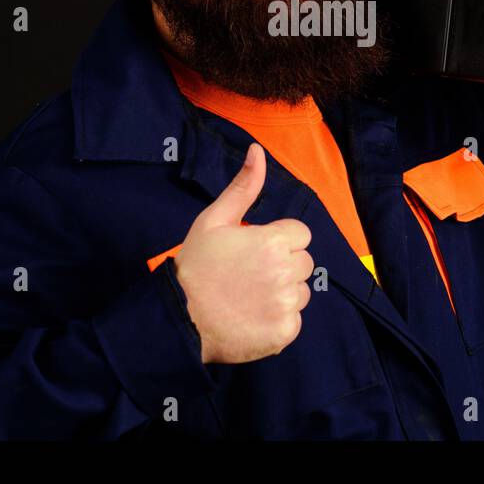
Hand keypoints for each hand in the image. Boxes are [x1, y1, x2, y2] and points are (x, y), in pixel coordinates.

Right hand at [173, 143, 313, 364]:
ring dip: (283, 293)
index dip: (279, 240)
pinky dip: (278, 320)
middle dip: (283, 265)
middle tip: (249, 274)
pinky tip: (252, 316)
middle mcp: (285, 271)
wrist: (180, 318)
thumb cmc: (195, 266)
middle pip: (304, 262)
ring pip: (301, 291)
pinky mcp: (285, 332)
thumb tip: (257, 151)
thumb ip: (243, 186)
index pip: (300, 235)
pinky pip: (295, 320)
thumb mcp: (214, 220)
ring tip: (249, 296)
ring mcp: (286, 304)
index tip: (255, 250)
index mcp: (272, 241)